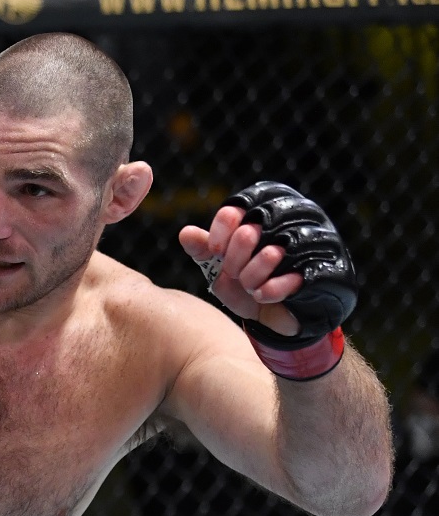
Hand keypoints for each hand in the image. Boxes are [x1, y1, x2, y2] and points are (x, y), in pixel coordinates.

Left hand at [180, 182, 356, 379]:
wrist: (285, 315)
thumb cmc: (251, 283)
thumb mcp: (223, 268)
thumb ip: (205, 250)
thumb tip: (185, 234)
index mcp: (271, 209)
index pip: (248, 200)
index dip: (226, 222)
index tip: (213, 248)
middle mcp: (299, 216)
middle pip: (262, 220)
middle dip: (238, 250)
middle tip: (231, 271)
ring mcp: (318, 239)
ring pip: (282, 244)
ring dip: (256, 270)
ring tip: (248, 285)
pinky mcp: (330, 266)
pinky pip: (302, 272)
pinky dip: (276, 286)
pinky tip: (262, 295)